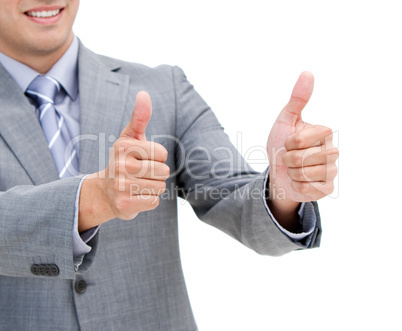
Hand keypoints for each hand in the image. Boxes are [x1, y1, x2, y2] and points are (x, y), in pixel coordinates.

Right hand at [78, 91, 169, 231]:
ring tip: (137, 185)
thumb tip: (144, 93)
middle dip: (156, 174)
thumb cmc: (123, 161)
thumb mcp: (130, 137)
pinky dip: (148, 200)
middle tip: (139, 174)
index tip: (141, 159)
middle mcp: (120, 165)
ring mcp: (121, 186)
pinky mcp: (124, 205)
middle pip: (164, 171)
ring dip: (153, 187)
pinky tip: (135, 197)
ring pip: (160, 187)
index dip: (157, 157)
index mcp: (123, 147)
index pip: (162, 153)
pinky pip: (154, 202)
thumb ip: (139, 117)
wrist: (104, 192)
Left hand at [266, 72, 337, 228]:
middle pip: (302, 158)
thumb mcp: (286, 120)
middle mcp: (332, 151)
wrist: (278, 172)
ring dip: (292, 173)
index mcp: (324, 132)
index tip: (289, 142)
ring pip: (304, 174)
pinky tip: (300, 181)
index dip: (288, 143)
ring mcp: (332, 171)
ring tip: (294, 169)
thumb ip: (297, 99)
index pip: (300, 140)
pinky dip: (297, 186)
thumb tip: (308, 72)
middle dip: (288, 159)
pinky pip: (309, 189)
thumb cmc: (282, 144)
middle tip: (290, 158)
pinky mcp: (327, 188)